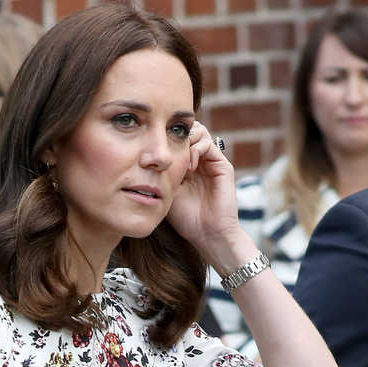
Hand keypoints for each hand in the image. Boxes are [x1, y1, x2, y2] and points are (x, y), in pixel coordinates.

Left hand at [164, 123, 245, 269]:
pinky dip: (197, 149)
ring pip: (200, 132)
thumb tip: (145, 158)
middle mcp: (200, 161)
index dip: (166, 139)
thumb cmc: (186, 219)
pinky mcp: (223, 166)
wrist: (208, 235)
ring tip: (179, 159)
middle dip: (177, 135)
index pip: (178, 139)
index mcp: (187, 166)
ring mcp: (212, 162)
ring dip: (187, 140)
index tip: (156, 151)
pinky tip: (189, 166)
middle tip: (168, 150)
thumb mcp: (166, 191)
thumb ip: (160, 173)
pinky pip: (209, 144)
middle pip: (189, 131)